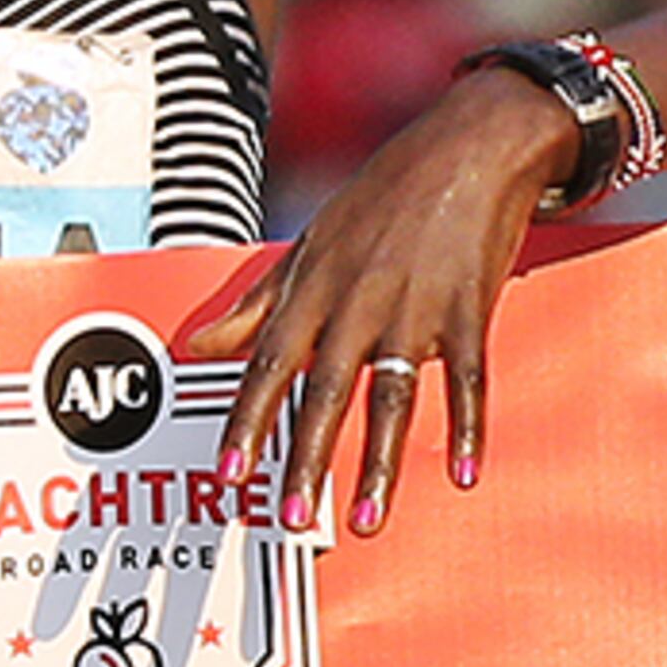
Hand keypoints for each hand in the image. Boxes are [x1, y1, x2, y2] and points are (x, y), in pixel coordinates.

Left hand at [177, 67, 578, 537]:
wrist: (467, 146)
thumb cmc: (383, 198)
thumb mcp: (309, 244)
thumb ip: (254, 305)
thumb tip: (196, 346)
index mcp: (313, 288)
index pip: (268, 365)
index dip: (246, 423)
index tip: (230, 475)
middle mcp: (356, 301)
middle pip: (325, 392)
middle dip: (305, 460)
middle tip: (290, 518)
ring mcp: (415, 307)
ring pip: (391, 396)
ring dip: (379, 463)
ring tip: (366, 519)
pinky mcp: (469, 308)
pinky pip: (467, 378)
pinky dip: (467, 426)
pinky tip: (464, 471)